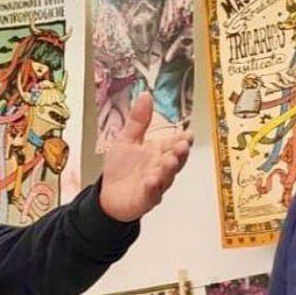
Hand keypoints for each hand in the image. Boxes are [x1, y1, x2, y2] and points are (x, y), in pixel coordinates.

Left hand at [99, 93, 191, 221]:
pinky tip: (151, 180)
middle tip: (182, 145)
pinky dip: (152, 187)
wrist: (108, 194)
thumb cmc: (121, 169)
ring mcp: (155, 184)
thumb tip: (145, 96)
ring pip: (166, 177)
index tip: (188, 134)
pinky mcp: (145, 198)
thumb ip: (138, 120)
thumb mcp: (127, 139)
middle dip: (180, 153)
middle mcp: (160, 168)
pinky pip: (151, 193)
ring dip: (169, 169)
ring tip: (170, 160)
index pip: (175, 143)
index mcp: (158, 152)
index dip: (182, 139)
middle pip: (175, 160)